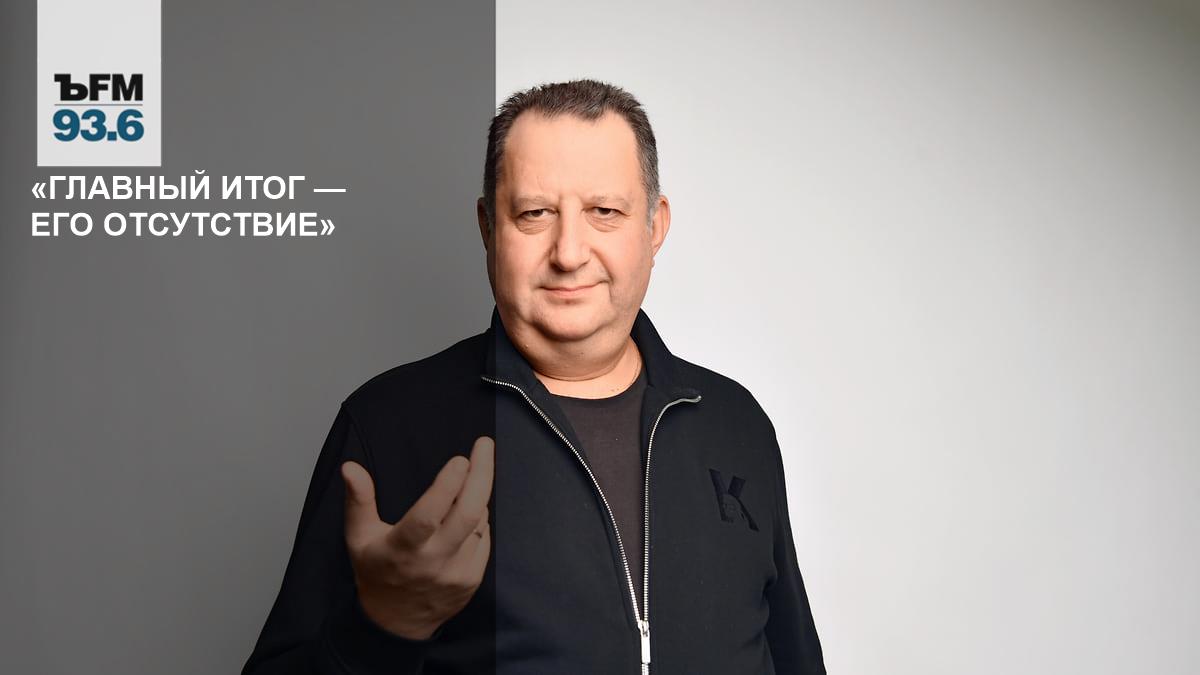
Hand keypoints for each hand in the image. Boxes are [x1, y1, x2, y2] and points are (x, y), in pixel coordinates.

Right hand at [340, 436, 493, 639]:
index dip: (446, 486)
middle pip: (468, 514)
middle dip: (481, 475)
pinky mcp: (473, 579)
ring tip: (470, 478)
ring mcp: (457, 573)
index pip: (428, 515)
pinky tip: (469, 511)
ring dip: (478, 495)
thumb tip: (351, 467)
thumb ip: (358, 500)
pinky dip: (479, 520)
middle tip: (484, 446)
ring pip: (479, 523)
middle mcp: (433, 562)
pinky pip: (484, 539)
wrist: (396, 622)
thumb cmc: (376, 571)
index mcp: (403, 549)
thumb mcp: (358, 537)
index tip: (460, 459)